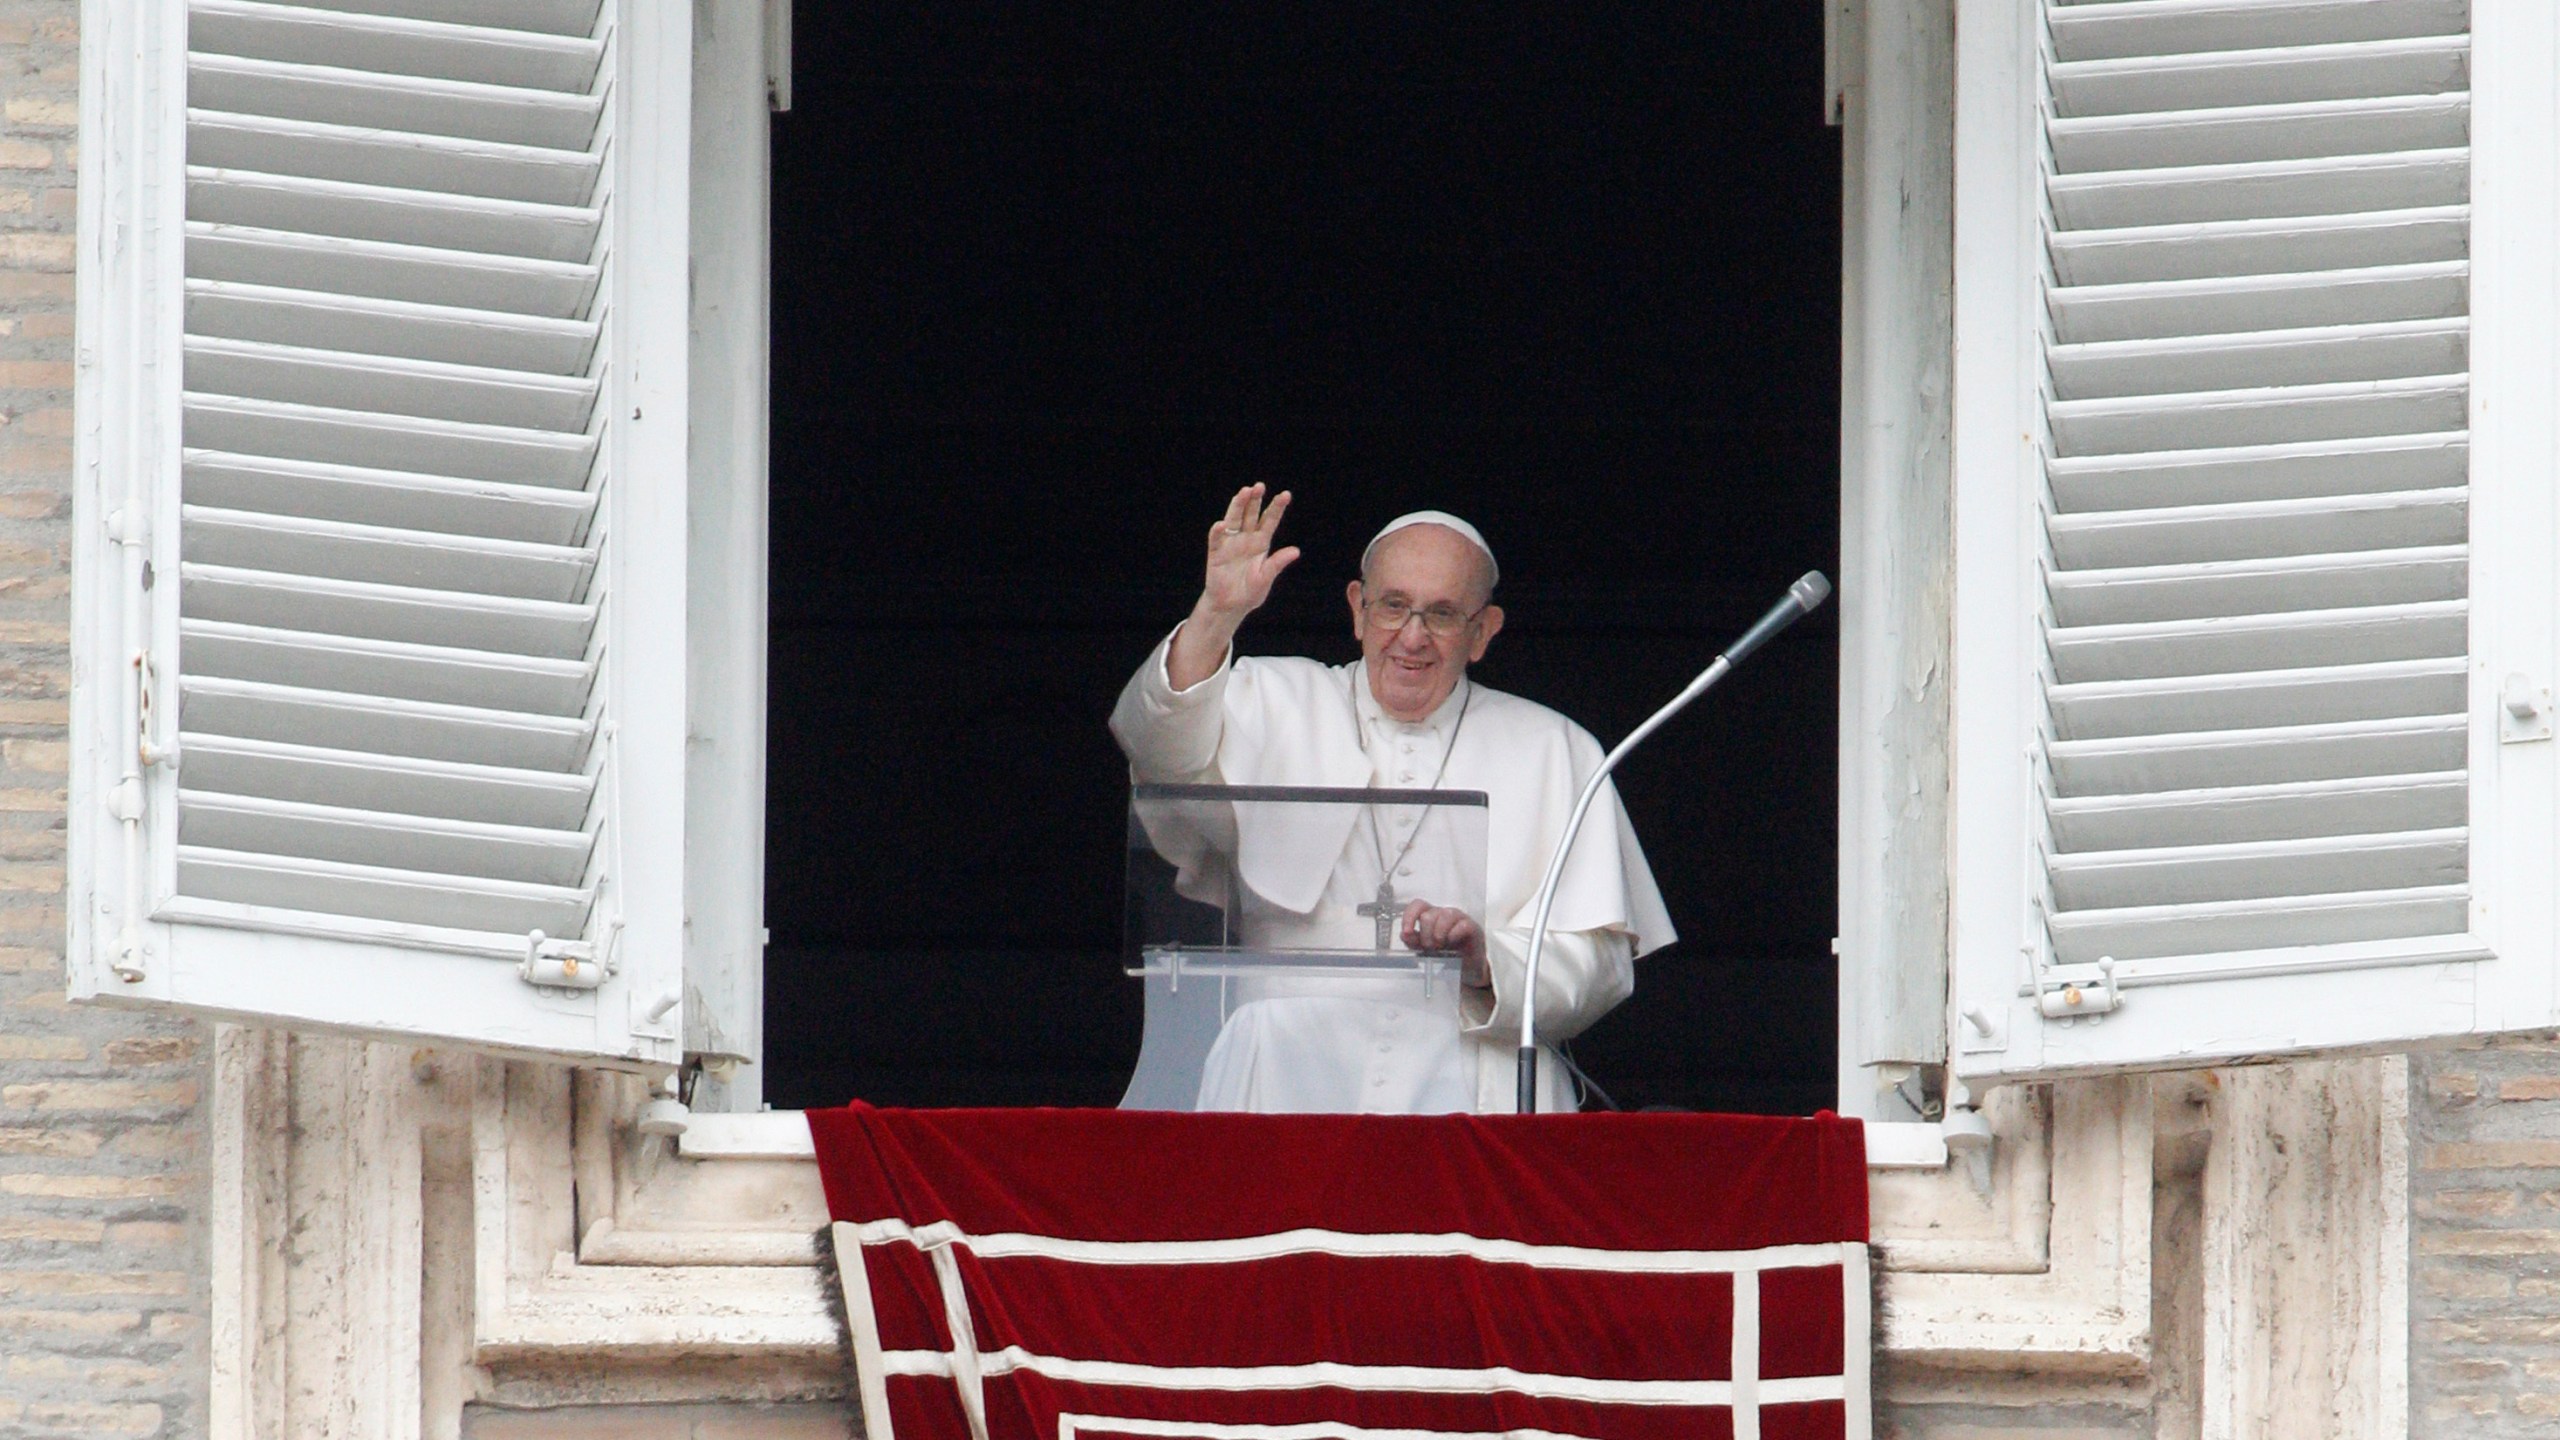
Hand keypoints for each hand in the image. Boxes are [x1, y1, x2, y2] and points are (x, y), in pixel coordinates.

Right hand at [1200, 484, 1299, 619]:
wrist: (1230, 606)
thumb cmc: (1250, 593)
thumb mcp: (1266, 578)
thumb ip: (1277, 564)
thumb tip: (1296, 551)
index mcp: (1261, 543)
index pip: (1270, 521)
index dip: (1277, 508)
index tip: (1286, 495)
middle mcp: (1246, 538)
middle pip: (1251, 514)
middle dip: (1255, 500)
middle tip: (1259, 486)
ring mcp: (1230, 543)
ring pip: (1234, 519)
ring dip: (1238, 506)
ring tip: (1244, 492)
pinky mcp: (1216, 552)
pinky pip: (1217, 538)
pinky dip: (1218, 531)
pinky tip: (1222, 524)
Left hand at [1401, 900, 1488, 988]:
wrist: (1466, 965)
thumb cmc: (1446, 951)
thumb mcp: (1425, 948)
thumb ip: (1413, 941)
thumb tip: (1404, 934)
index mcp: (1430, 915)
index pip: (1417, 906)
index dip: (1409, 917)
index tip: (1407, 932)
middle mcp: (1443, 913)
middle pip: (1428, 915)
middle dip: (1425, 934)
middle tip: (1429, 947)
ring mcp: (1458, 918)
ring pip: (1445, 915)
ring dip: (1439, 934)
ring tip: (1440, 946)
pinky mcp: (1472, 926)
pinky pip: (1462, 925)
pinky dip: (1454, 934)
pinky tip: (1452, 942)